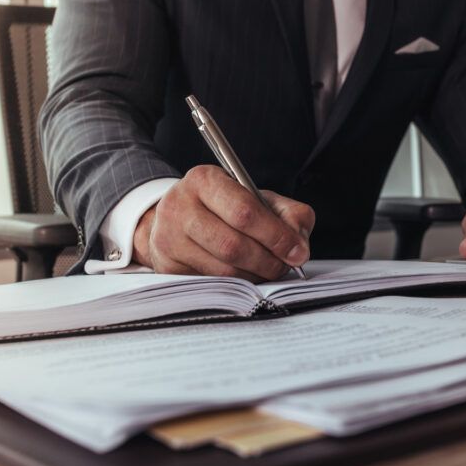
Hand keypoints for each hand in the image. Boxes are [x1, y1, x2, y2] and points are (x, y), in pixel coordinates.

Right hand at [132, 165, 314, 281]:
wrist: (176, 217)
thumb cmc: (223, 206)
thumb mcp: (256, 197)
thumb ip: (287, 213)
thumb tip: (299, 245)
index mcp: (204, 180)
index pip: (244, 211)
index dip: (276, 235)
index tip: (297, 251)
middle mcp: (179, 207)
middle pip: (233, 245)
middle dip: (268, 261)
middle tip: (286, 266)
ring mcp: (168, 239)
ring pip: (223, 271)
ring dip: (255, 276)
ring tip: (269, 270)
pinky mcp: (167, 266)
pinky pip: (212, 284)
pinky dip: (238, 285)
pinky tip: (248, 275)